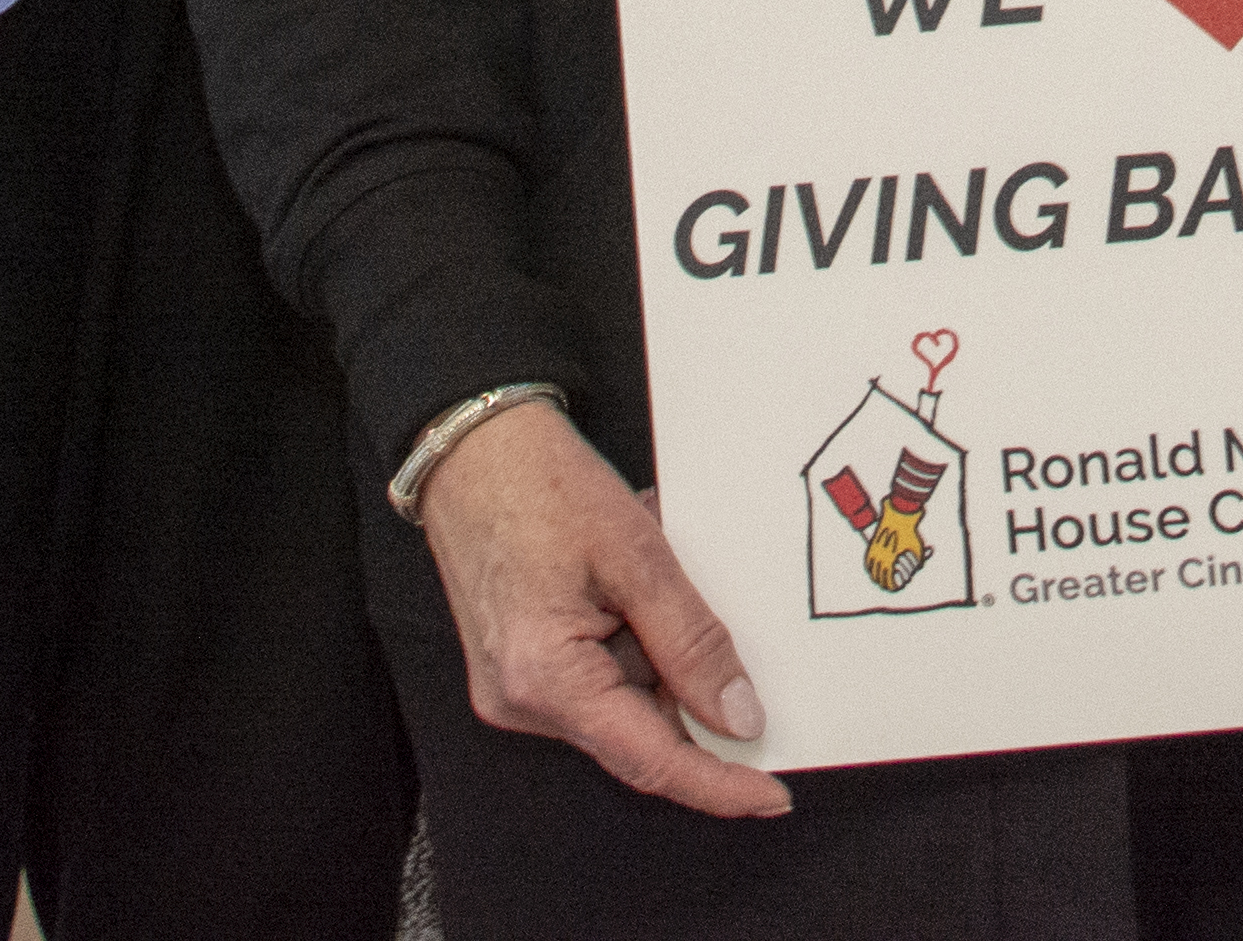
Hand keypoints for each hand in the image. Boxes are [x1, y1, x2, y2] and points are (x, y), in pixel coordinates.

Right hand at [408, 400, 789, 819]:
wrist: (469, 447)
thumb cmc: (540, 484)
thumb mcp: (639, 556)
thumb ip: (692, 643)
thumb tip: (738, 717)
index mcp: (547, 680)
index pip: (652, 761)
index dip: (720, 784)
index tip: (774, 795)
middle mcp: (522, 702)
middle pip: (639, 736)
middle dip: (693, 700)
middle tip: (740, 649)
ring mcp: (515, 689)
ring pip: (622, 707)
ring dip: (660, 663)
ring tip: (658, 584)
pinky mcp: (519, 669)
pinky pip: (597, 683)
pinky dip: (633, 649)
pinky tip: (636, 593)